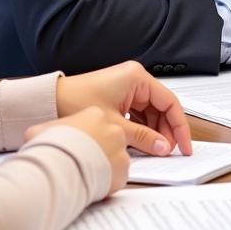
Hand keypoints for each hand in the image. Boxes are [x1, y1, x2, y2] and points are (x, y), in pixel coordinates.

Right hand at [25, 106, 130, 192]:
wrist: (57, 168)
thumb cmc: (49, 148)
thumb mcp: (40, 131)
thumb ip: (46, 130)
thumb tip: (35, 135)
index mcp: (95, 114)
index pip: (96, 123)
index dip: (85, 137)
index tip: (77, 145)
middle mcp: (113, 129)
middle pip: (109, 139)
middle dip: (98, 150)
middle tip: (82, 160)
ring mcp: (121, 149)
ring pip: (115, 157)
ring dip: (104, 165)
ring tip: (85, 173)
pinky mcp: (123, 169)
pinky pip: (118, 175)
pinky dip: (108, 180)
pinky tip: (93, 183)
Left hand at [56, 61, 192, 155]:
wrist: (47, 103)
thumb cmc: (74, 103)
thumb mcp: (115, 125)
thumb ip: (143, 138)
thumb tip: (164, 148)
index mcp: (137, 77)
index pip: (170, 102)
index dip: (179, 127)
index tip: (184, 146)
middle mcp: (134, 79)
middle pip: (161, 108)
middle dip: (166, 131)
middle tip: (168, 152)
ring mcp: (126, 88)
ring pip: (150, 113)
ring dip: (153, 131)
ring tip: (154, 150)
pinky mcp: (117, 97)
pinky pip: (138, 114)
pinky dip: (141, 129)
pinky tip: (140, 144)